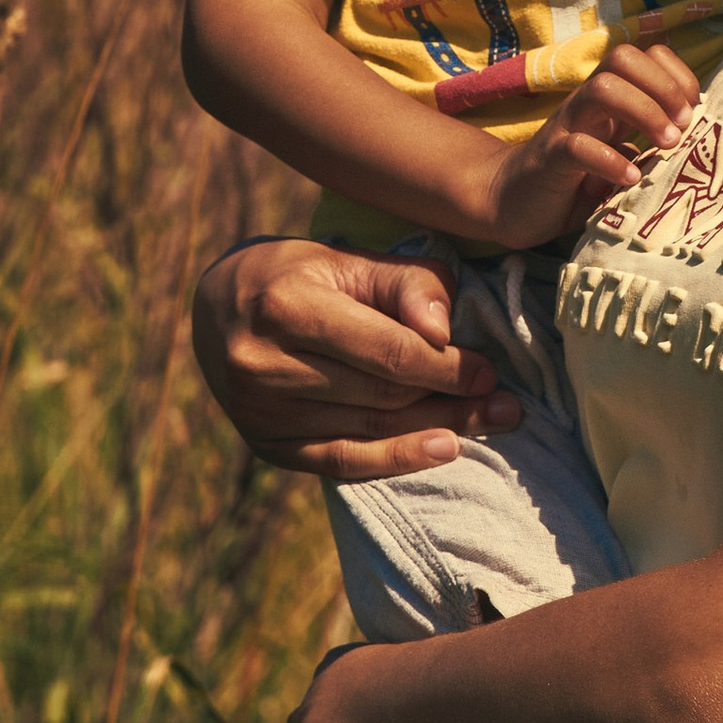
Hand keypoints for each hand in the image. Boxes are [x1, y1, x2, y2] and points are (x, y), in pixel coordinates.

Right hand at [191, 237, 518, 478]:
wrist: (216, 309)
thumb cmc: (296, 275)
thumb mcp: (347, 259)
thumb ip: (403, 283)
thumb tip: (444, 330)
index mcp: (284, 305)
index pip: (385, 350)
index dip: (445, 365)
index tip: (491, 370)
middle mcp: (264, 364)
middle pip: (381, 395)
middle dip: (452, 400)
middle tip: (507, 403)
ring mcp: (260, 411)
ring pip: (368, 430)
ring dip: (438, 429)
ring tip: (491, 422)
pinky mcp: (264, 444)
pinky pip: (340, 462)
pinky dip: (396, 460)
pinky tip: (443, 450)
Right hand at [483, 41, 699, 248]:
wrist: (513, 203)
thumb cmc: (576, 181)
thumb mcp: (620, 158)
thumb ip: (647, 145)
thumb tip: (696, 143)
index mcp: (609, 100)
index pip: (645, 56)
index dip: (676, 76)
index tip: (695, 114)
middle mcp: (588, 103)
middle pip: (623, 58)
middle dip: (662, 86)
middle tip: (684, 126)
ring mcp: (567, 126)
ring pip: (602, 89)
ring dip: (644, 112)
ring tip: (667, 146)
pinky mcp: (550, 159)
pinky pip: (578, 146)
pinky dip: (610, 161)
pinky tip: (630, 179)